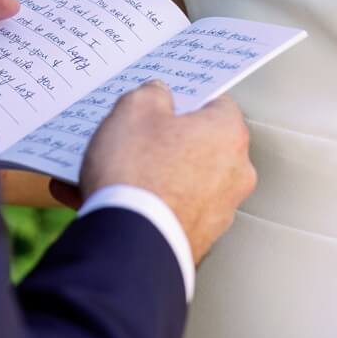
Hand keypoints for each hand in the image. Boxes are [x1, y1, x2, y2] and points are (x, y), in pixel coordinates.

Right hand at [79, 81, 253, 264]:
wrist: (130, 243)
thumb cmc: (137, 173)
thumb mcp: (132, 111)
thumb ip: (150, 94)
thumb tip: (157, 96)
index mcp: (228, 134)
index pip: (214, 103)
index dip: (183, 99)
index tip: (159, 102)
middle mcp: (235, 174)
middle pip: (195, 144)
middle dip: (162, 140)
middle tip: (128, 136)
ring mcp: (218, 211)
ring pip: (178, 180)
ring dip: (148, 175)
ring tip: (103, 173)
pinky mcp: (197, 239)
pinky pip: (166, 210)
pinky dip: (142, 204)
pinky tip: (101, 200)